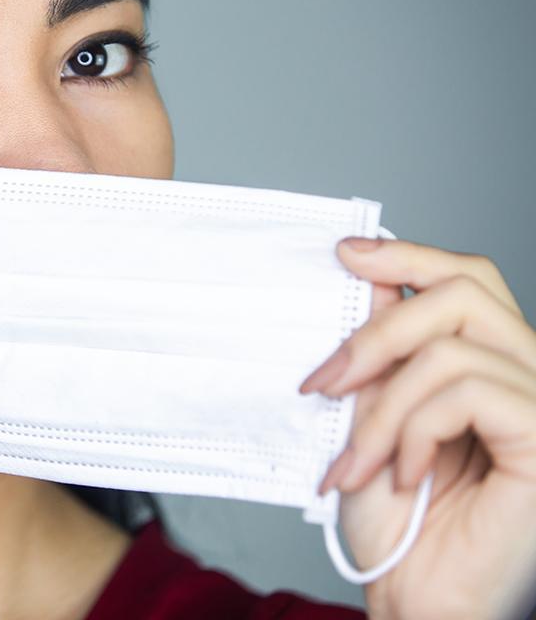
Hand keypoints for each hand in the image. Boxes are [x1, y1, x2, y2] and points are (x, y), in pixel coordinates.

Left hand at [298, 236, 535, 618]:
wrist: (416, 596)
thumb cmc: (397, 517)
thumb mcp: (371, 416)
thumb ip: (381, 352)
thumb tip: (369, 278)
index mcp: (492, 360)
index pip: (469, 277)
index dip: (410, 255)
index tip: (345, 254)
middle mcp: (529, 373)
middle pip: (464, 291)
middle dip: (377, 332)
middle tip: (324, 382)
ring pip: (451, 349)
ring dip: (383, 408)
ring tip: (359, 460)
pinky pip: (468, 394)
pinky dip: (416, 432)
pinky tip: (405, 475)